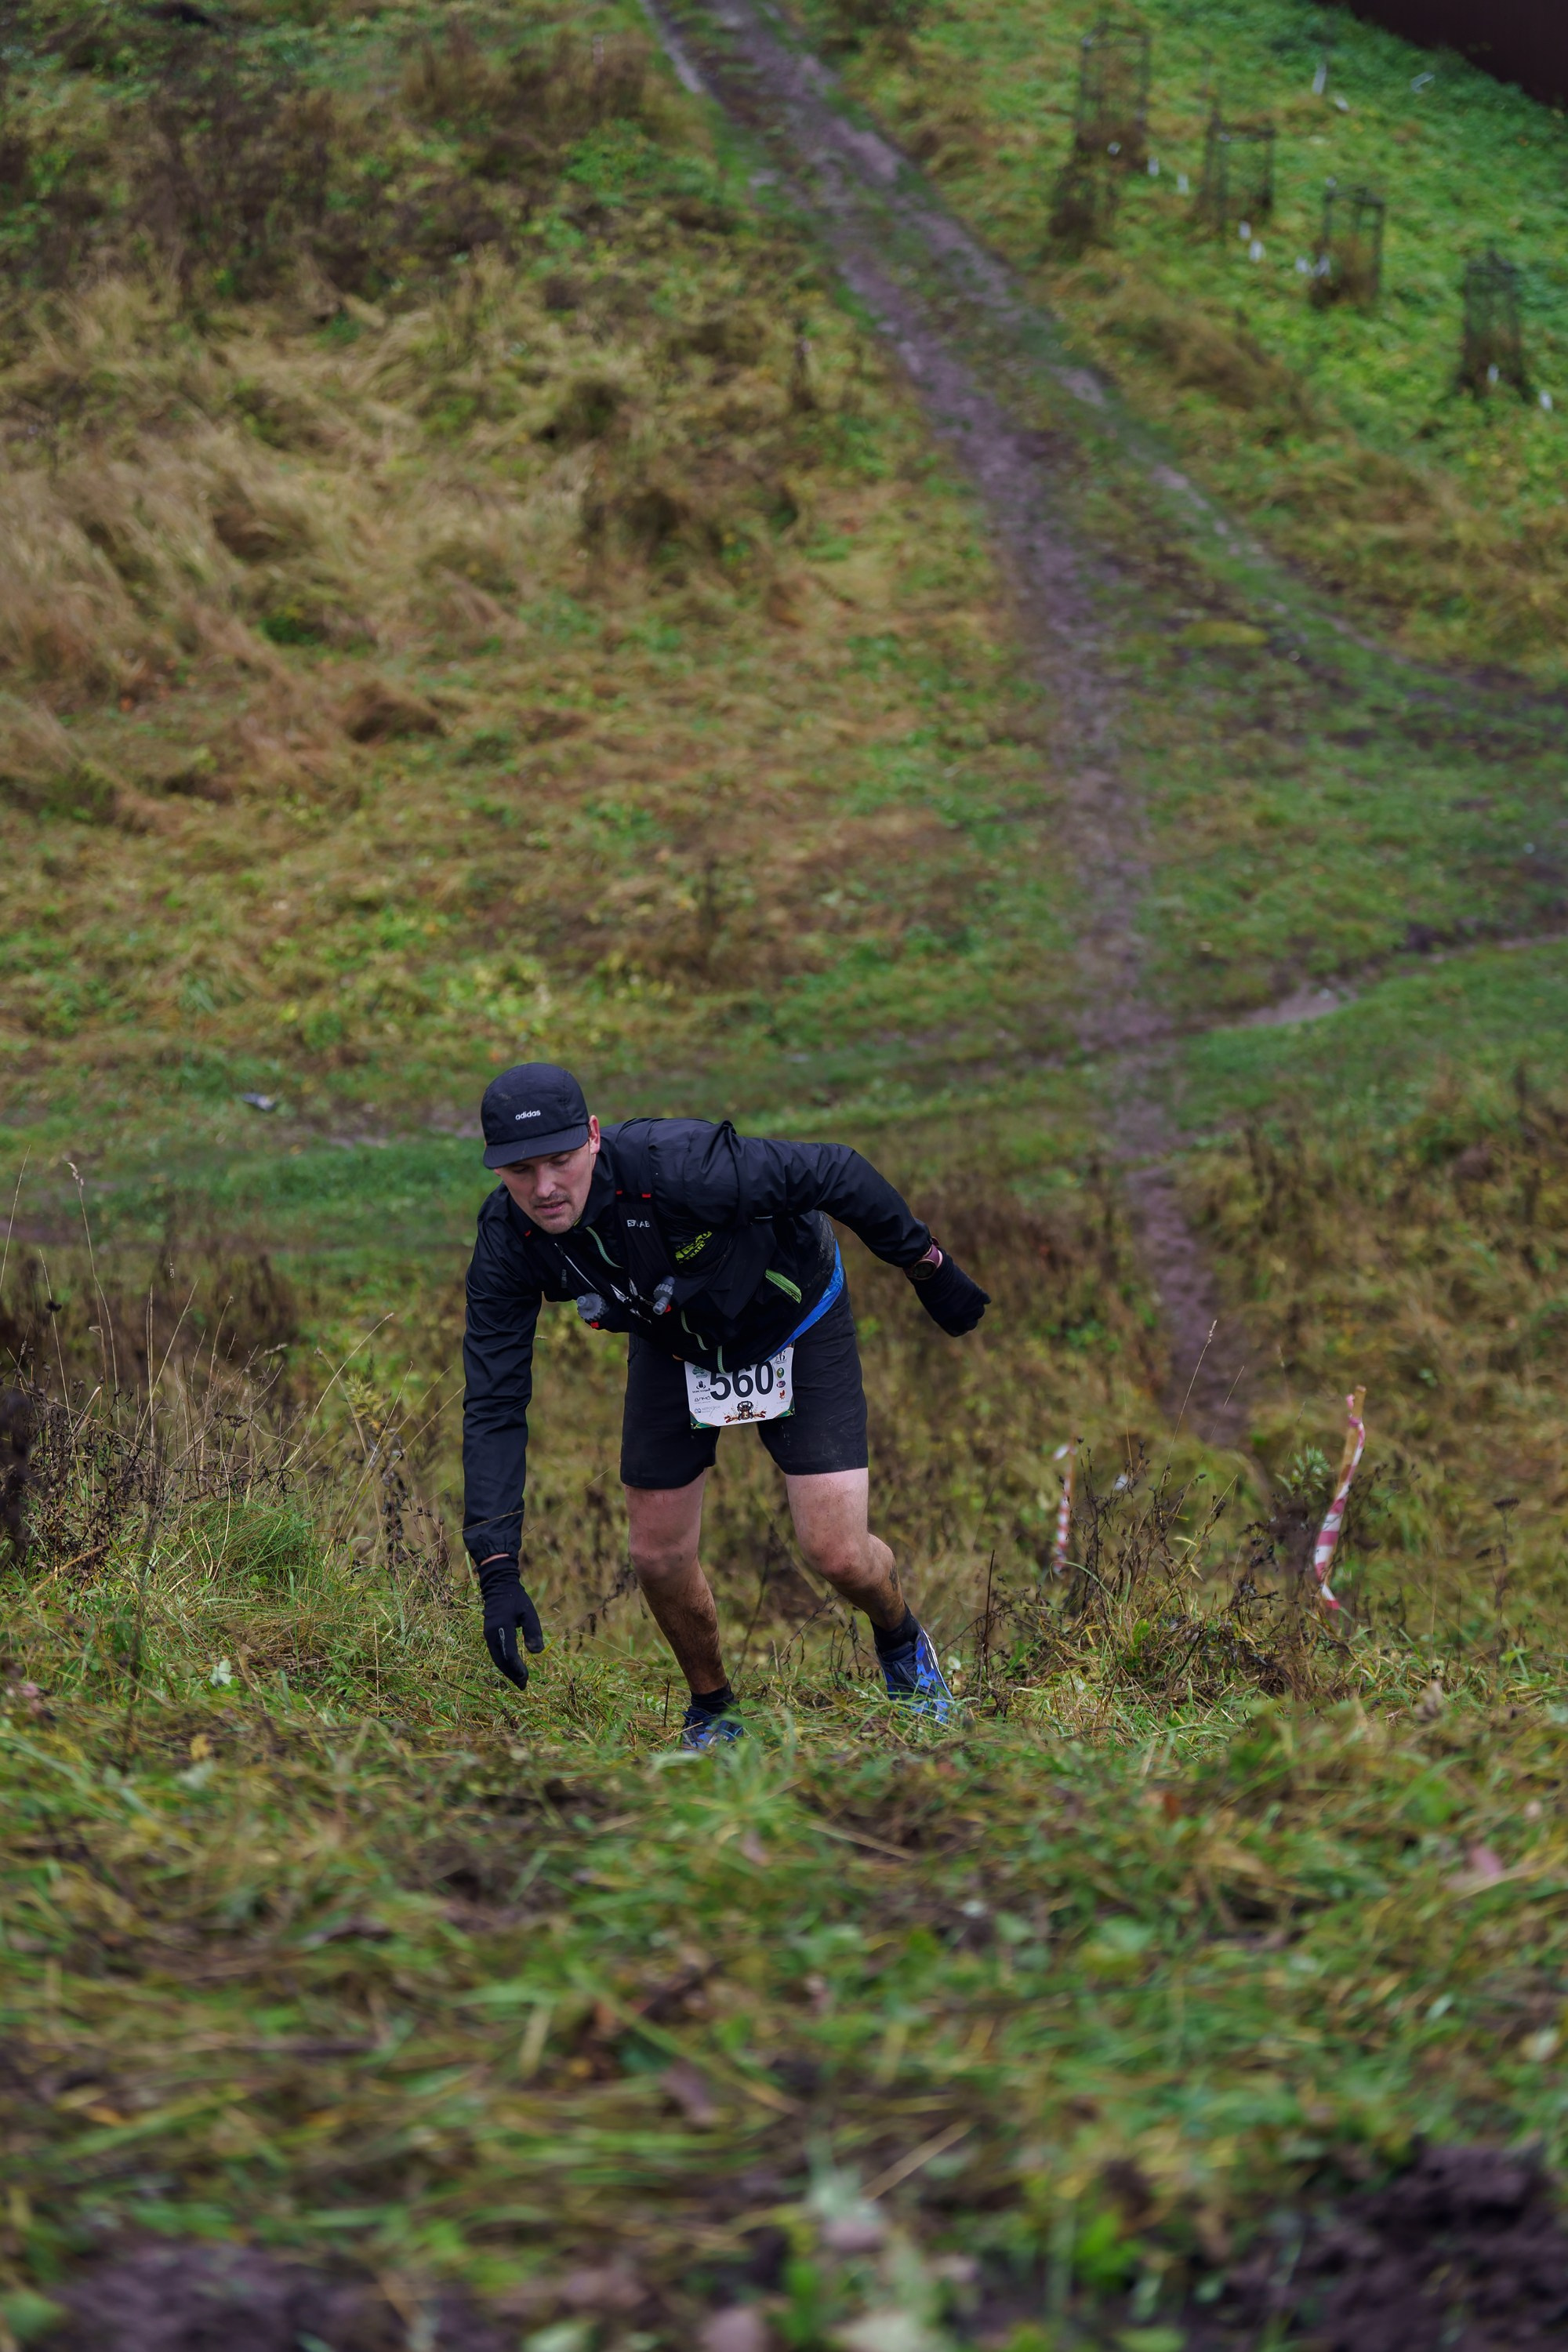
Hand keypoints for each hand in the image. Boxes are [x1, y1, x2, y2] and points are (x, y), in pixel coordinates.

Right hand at [476, 1556, 545, 1689]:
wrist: (498, 1586)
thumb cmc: (515, 1598)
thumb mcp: (528, 1613)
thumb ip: (533, 1632)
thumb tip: (536, 1653)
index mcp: (501, 1629)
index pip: (508, 1654)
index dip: (517, 1667)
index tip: (526, 1677)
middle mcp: (491, 1635)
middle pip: (501, 1661)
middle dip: (512, 1674)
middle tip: (523, 1685)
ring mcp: (488, 1635)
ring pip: (497, 1659)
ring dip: (508, 1671)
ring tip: (519, 1681)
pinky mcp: (489, 1635)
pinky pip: (496, 1653)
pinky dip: (504, 1663)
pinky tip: (512, 1669)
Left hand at [909, 1246, 988, 1335]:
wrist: (935, 1273)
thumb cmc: (928, 1285)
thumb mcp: (933, 1302)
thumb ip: (944, 1311)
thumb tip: (955, 1312)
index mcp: (946, 1321)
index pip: (958, 1331)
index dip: (960, 1326)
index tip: (961, 1321)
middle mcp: (960, 1318)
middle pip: (971, 1324)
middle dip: (970, 1318)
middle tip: (968, 1309)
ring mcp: (970, 1307)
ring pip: (980, 1312)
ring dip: (977, 1306)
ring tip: (971, 1298)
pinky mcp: (977, 1294)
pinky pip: (986, 1299)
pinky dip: (983, 1297)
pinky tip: (978, 1293)